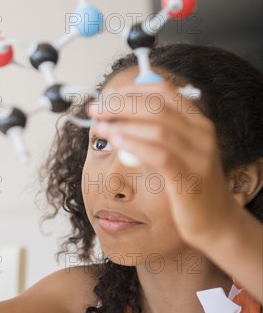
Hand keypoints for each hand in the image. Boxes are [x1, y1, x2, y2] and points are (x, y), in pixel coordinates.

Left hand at [88, 82, 238, 244]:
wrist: (218, 223)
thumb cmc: (188, 185)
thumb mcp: (174, 153)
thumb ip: (152, 134)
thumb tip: (113, 117)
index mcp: (197, 122)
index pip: (163, 91)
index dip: (130, 90)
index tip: (105, 96)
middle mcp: (201, 134)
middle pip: (156, 106)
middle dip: (120, 104)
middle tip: (93, 109)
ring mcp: (198, 155)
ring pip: (158, 128)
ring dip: (122, 124)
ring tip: (98, 127)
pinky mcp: (190, 178)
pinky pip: (161, 155)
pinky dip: (135, 145)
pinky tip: (115, 142)